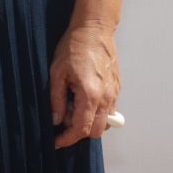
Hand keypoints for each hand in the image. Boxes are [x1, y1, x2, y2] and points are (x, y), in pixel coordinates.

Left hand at [51, 24, 119, 146]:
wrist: (94, 31)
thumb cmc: (73, 48)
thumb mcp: (56, 73)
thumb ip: (56, 99)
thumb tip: (55, 120)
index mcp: (90, 95)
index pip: (81, 129)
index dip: (68, 139)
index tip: (57, 142)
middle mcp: (106, 98)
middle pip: (96, 132)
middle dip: (78, 132)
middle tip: (62, 118)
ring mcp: (114, 94)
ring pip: (104, 123)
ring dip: (88, 122)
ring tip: (71, 105)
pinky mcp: (117, 89)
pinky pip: (108, 111)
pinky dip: (96, 112)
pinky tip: (81, 98)